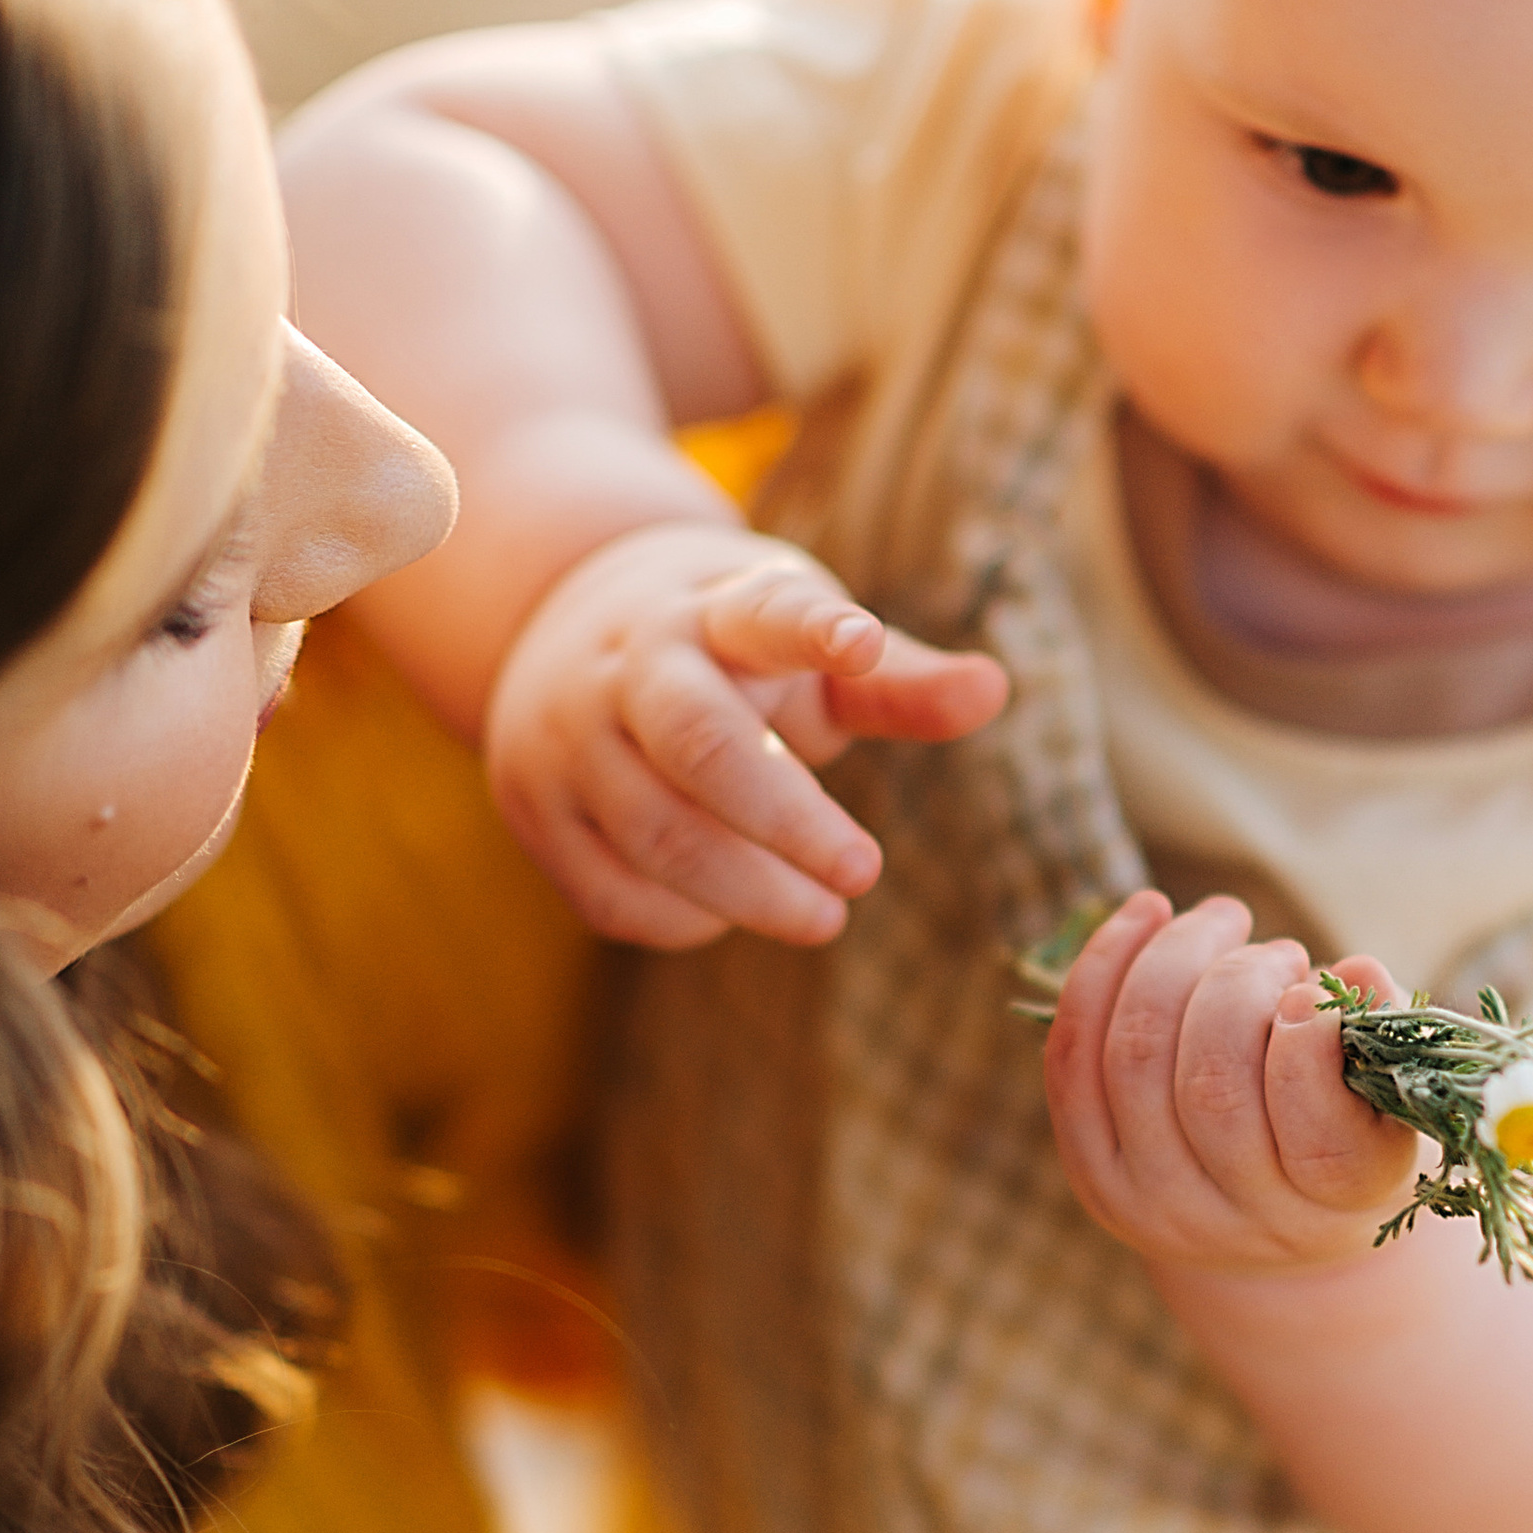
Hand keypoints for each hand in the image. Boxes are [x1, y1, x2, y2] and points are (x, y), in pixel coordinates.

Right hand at [483, 519, 1008, 947]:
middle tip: (864, 875)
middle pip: (702, 748)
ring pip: (658, 836)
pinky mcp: (534, 809)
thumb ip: (897, 680)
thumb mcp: (808, 641)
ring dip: (750, 893)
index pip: (763, 614)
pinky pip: (611, 893)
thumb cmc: (730, 648)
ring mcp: (566, 738)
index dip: (811, 629)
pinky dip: (682, 920)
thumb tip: (998, 691)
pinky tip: (727, 914)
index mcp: (713, 611)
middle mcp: (627, 666)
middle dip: (791, 823)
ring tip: (823, 916)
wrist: (564, 624)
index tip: (859, 641)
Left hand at [1045, 888, 1414, 1273]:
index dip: (1310, 1048)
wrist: (1266, 1219)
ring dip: (1175, 961)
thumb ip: (1380, 1032)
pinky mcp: (1092, 1173)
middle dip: (1239, 986)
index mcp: (1336, 1207)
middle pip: (1213, 1091)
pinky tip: (1148, 912)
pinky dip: (1103, 969)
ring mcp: (1154, 1205)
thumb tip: (1355, 970)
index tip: (1315, 987)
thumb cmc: (1346, 1124)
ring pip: (1136, 1061)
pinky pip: (1074, 1059)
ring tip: (1224, 922)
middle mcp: (1238, 1223)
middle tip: (1279, 951)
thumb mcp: (1386, 1089)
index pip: (1319, 1142)